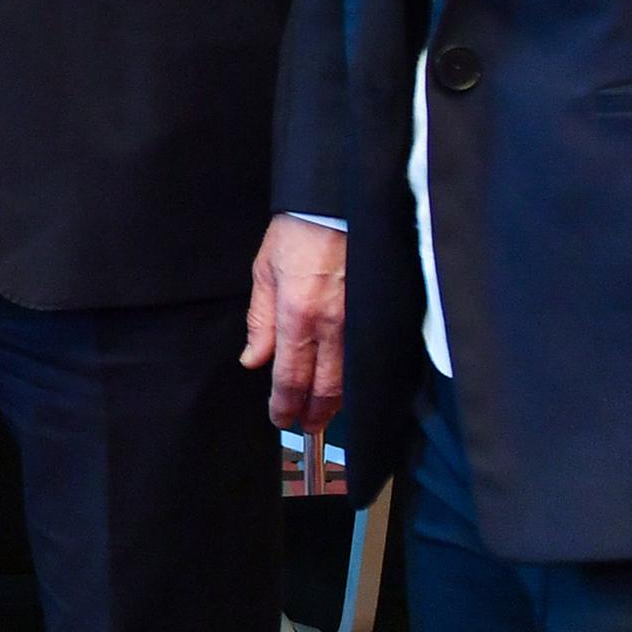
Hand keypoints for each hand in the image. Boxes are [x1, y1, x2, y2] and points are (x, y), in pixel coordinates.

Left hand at [241, 215, 346, 434]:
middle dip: (314, 414)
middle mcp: (331, 325)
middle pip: (326, 387)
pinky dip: (357, 379)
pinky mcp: (378, 315)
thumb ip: (260, 321)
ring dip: (336, 402)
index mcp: (297, 315)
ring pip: (350, 378)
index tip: (280, 418)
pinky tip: (348, 386)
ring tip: (323, 413)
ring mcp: (359, 322)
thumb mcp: (264, 273)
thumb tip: (254, 360)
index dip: (285, 405)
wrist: (336, 204)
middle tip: (306, 427)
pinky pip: (367, 358)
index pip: (290, 377)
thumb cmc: (297, 233)